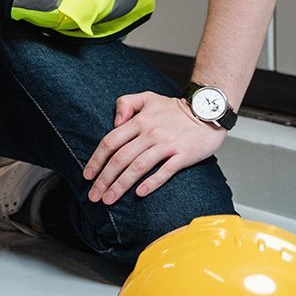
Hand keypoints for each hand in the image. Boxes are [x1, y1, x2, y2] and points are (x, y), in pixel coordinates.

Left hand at [83, 91, 226, 205]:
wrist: (208, 110)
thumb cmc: (175, 108)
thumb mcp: (147, 97)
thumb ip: (126, 104)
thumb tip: (114, 122)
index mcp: (139, 121)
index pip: (111, 142)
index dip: (97, 160)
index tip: (87, 175)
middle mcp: (150, 134)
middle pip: (121, 158)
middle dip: (104, 179)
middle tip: (94, 195)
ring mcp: (167, 145)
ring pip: (138, 167)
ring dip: (121, 185)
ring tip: (109, 199)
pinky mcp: (183, 155)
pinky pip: (165, 171)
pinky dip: (151, 183)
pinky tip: (139, 193)